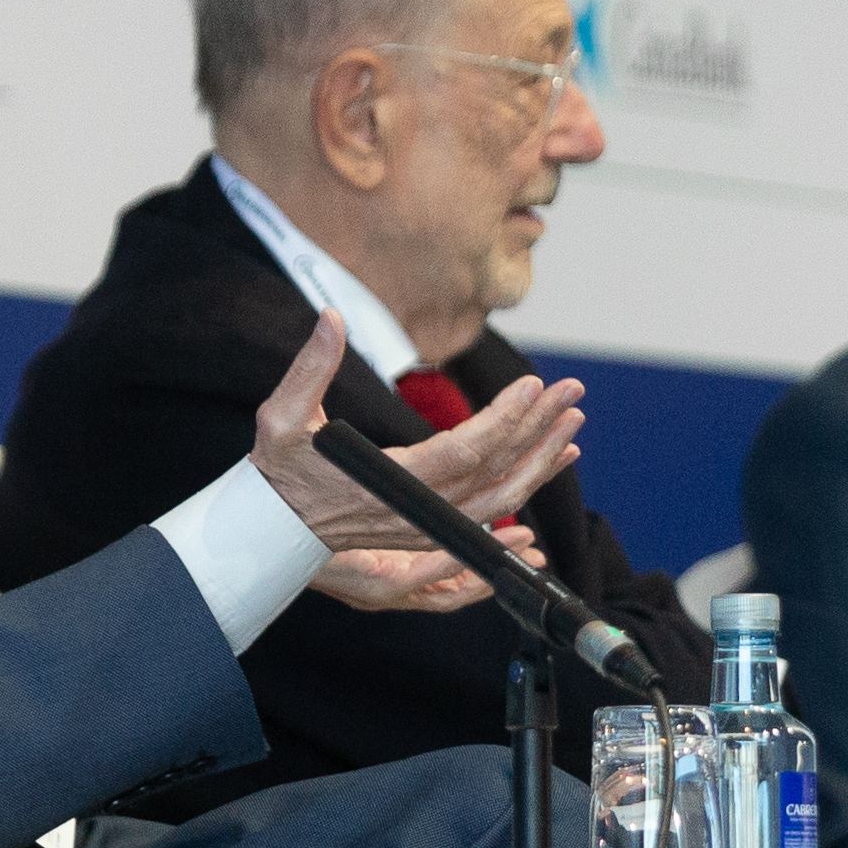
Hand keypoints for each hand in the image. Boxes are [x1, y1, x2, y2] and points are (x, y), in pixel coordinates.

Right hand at [248, 314, 589, 611]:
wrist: (274, 529)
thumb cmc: (278, 471)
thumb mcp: (281, 418)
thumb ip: (309, 369)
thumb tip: (330, 318)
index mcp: (385, 484)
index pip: (459, 454)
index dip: (502, 423)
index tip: (533, 387)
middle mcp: (414, 511)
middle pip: (493, 474)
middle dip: (537, 430)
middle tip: (572, 391)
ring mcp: (427, 526)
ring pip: (500, 496)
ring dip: (542, 458)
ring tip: (573, 420)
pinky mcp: (435, 528)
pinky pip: (493, 506)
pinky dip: (527, 480)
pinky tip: (554, 457)